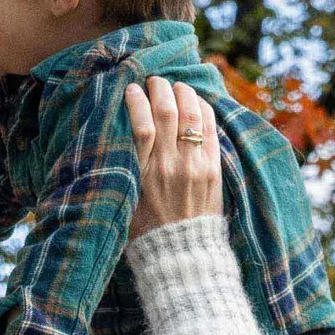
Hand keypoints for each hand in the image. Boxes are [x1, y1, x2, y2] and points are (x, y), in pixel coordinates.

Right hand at [125, 77, 221, 233]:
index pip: (140, 123)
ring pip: (191, 113)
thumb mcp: (126, 197)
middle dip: (159, 87)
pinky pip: (210, 128)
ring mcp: (194, 165)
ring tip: (176, 87)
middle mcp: (169, 165)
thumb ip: (126, 165)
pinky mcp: (213, 168)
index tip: (131, 88)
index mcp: (142, 173)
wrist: (181, 253)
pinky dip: (203, 108)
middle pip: (166, 110)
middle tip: (155, 81)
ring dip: (183, 92)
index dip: (135, 98)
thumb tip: (121, 131)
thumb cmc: (146, 228)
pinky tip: (195, 102)